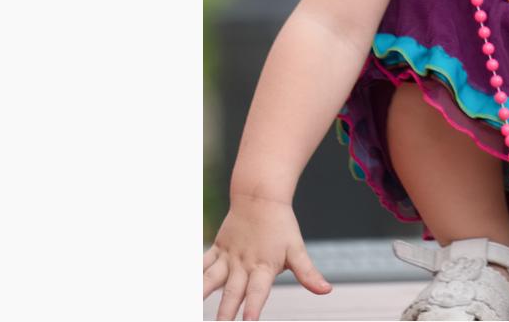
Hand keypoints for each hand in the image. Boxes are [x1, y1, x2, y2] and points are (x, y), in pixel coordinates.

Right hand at [203, 196, 332, 320]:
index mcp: (263, 267)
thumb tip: (326, 290)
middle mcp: (243, 264)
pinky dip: (191, 274)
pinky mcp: (217, 250)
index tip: (248, 320)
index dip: (253, 305)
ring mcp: (228, 257)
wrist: (260, 198)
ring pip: (211, 277)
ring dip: (200, 292)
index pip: (258, 290)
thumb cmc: (281, 227)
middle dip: (225, 310)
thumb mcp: (296, 249)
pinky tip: (182, 286)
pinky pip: (201, 263)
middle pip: (232, 291)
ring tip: (190, 304)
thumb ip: (307, 273)